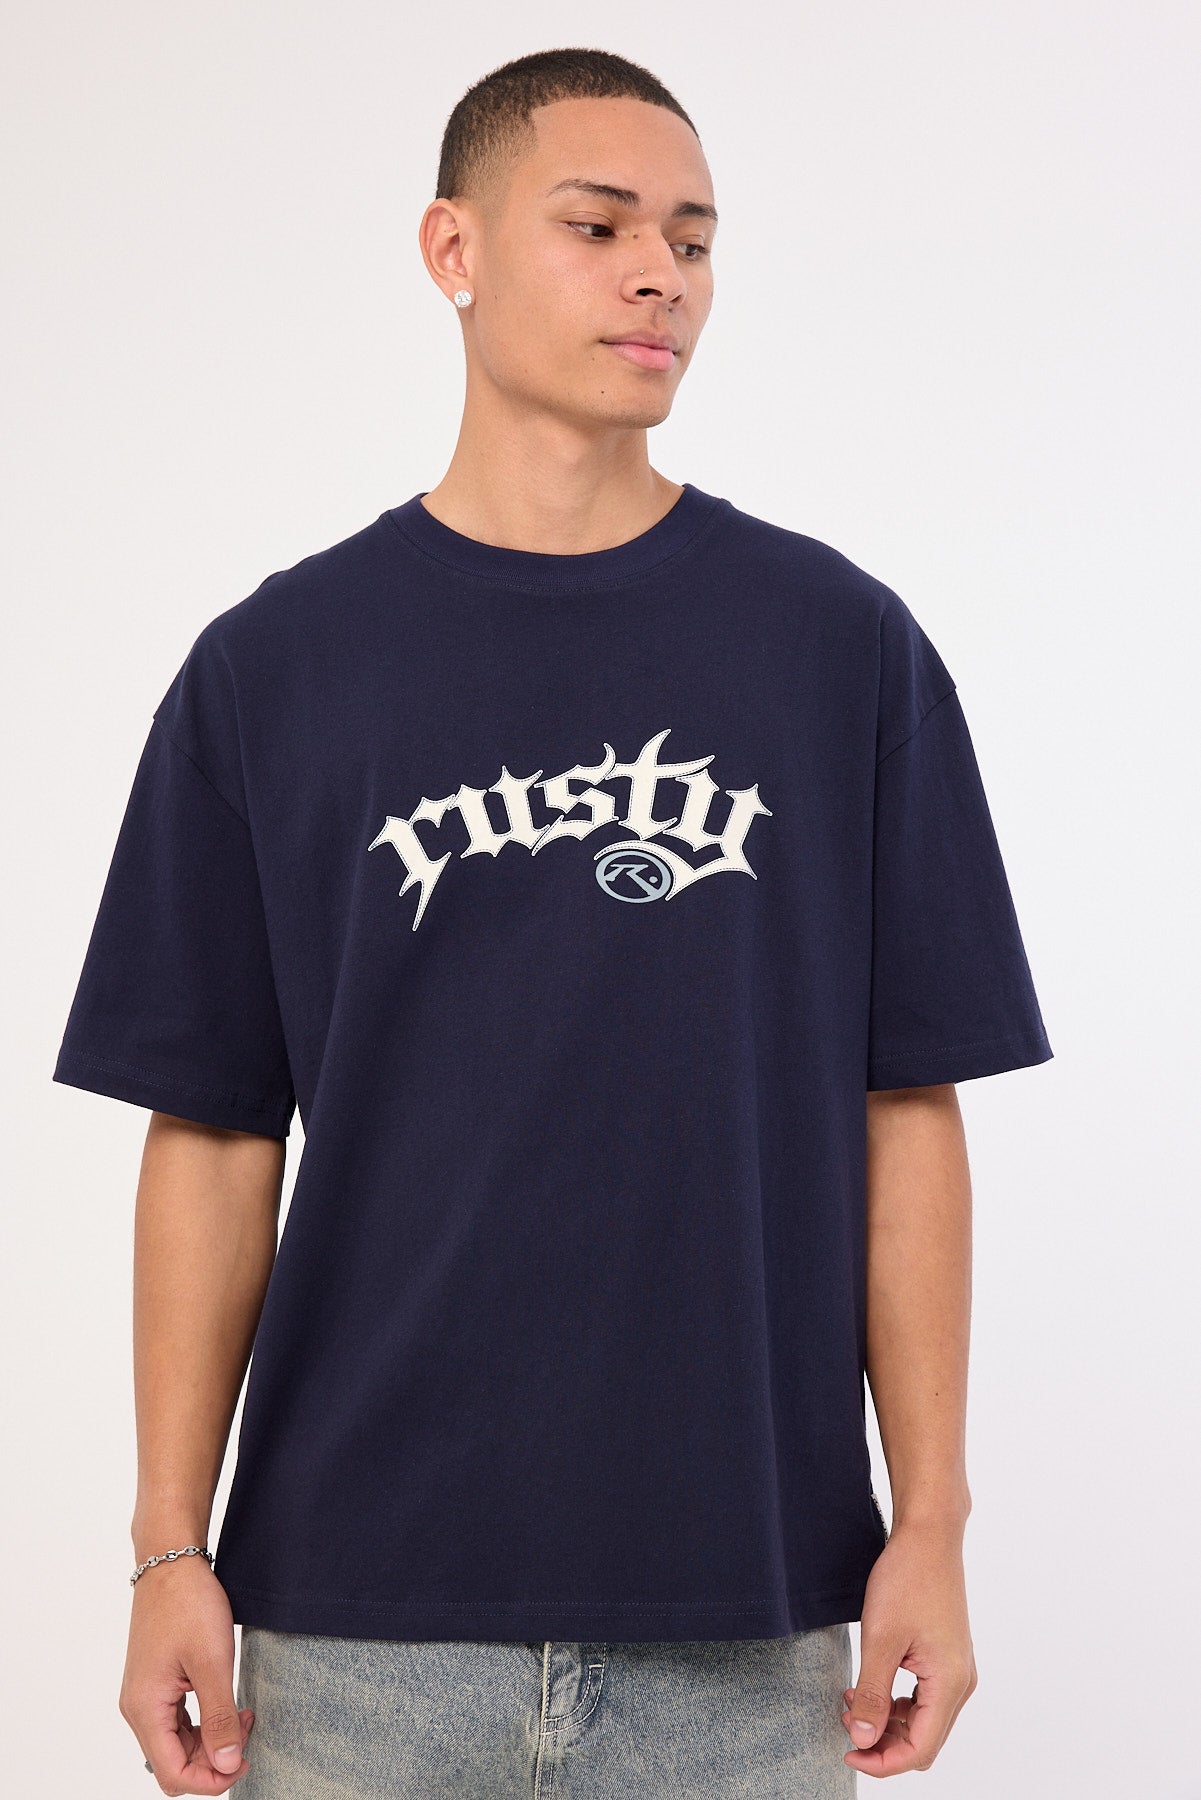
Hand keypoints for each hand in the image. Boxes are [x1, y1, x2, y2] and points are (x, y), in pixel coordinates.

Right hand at [119, 1555, 254, 1793]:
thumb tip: (226, 1765)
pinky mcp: (155, 1684)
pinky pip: (177, 1722)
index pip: (173, 1774)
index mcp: (145, 1709)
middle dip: (213, 1759)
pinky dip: (203, 1723)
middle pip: (173, 1763)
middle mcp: (138, 1709)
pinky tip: (229, 1705)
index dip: (210, 1780)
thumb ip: (220, 1717)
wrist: (170, 1563)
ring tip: (243, 1715)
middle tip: (247, 1729)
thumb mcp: (213, 1662)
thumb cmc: (189, 1605)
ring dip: (210, 1741)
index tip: (243, 1761)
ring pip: (176, 1745)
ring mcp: (145, 1696)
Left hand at [841, 1517, 977, 1776]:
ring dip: (887, 1721)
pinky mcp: (946, 1656)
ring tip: (851, 1702)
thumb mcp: (880, 1638)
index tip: (847, 1752)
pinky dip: (896, 1701)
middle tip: (846, 1724)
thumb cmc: (907, 1579)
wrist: (928, 1536)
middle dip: (883, 1742)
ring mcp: (956, 1669)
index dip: (883, 1761)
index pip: (920, 1749)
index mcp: (950, 1684)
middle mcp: (960, 1682)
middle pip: (924, 1740)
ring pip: (923, 1720)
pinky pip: (923, 1697)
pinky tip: (868, 1686)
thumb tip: (864, 1741)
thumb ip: (873, 1694)